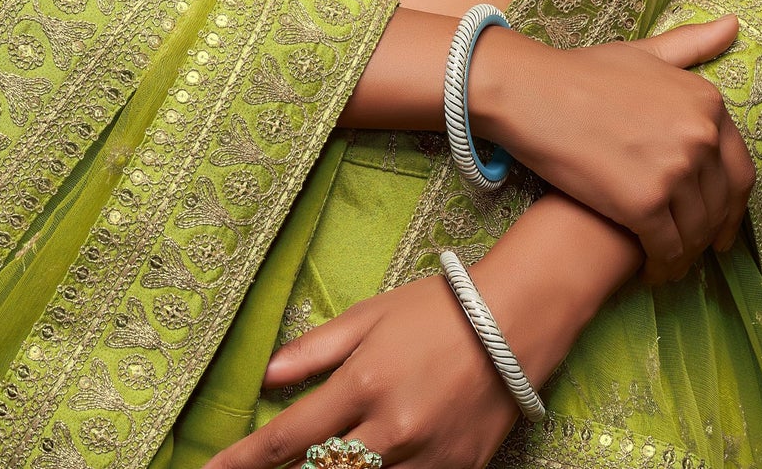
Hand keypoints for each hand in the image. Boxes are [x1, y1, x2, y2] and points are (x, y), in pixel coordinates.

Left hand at [199, 270, 546, 468]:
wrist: (521, 318)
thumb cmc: (439, 308)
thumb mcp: (371, 315)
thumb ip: (315, 349)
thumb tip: (265, 376)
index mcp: (364, 383)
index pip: (286, 439)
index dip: (241, 462)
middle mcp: (391, 429)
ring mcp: (426, 459)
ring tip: (320, 463)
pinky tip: (370, 466)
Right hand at [468, 14, 755, 285]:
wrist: (532, 93)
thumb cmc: (583, 73)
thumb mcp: (645, 53)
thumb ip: (692, 45)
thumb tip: (734, 25)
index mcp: (707, 101)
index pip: (739, 169)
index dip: (732, 204)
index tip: (721, 224)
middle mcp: (700, 135)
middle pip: (719, 204)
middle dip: (710, 232)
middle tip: (695, 250)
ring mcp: (675, 169)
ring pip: (695, 231)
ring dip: (686, 253)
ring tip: (668, 260)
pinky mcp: (644, 203)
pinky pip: (667, 248)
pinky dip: (663, 266)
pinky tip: (651, 270)